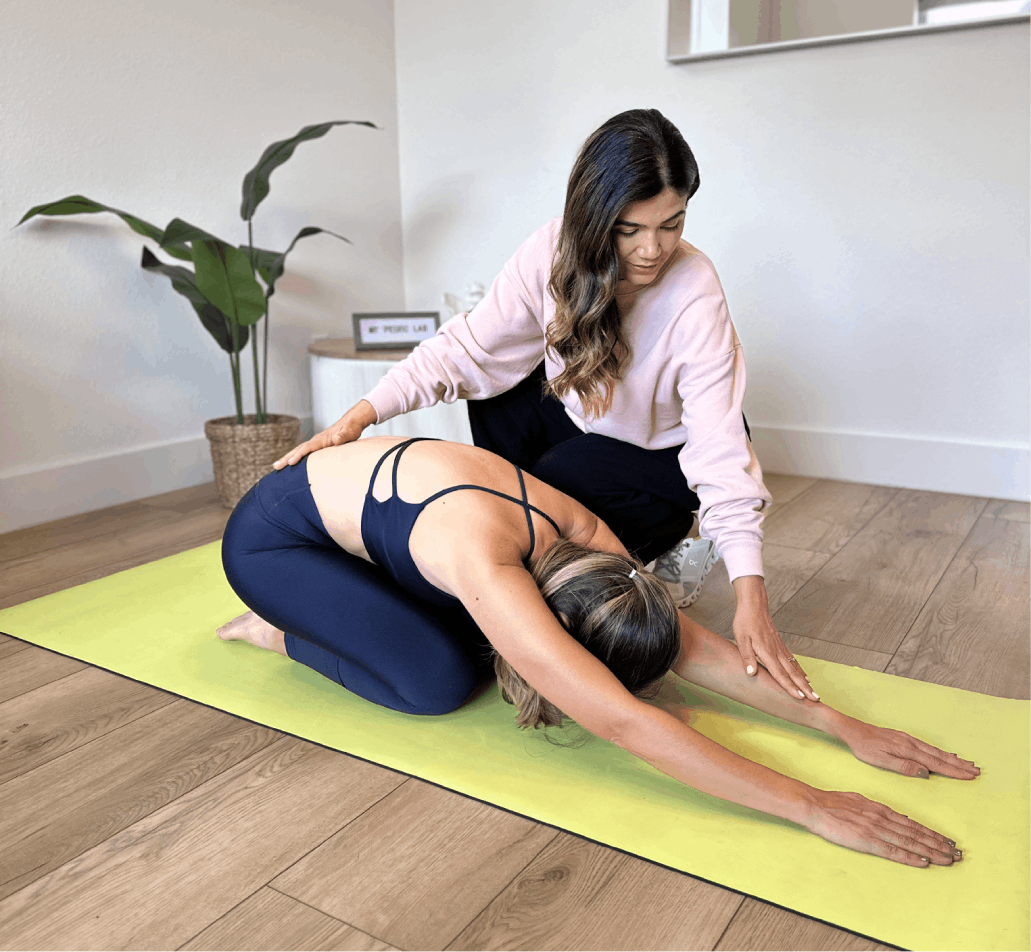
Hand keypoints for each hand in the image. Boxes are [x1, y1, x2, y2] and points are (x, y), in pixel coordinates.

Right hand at [272, 400, 376, 468]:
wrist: (352, 421)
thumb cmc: (352, 428)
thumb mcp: (350, 432)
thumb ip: (343, 435)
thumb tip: (337, 439)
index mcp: (321, 439)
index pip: (307, 448)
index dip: (298, 455)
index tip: (290, 462)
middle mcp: (316, 440)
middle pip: (298, 449)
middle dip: (286, 458)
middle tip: (275, 467)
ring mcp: (316, 443)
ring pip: (299, 451)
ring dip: (288, 458)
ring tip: (277, 467)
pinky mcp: (318, 446)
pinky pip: (304, 452)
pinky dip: (296, 457)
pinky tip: (292, 463)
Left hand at [732, 576, 817, 701]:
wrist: (754, 606)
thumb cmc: (745, 622)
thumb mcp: (741, 639)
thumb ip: (747, 656)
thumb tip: (751, 673)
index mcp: (767, 652)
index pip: (780, 673)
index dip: (790, 687)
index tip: (800, 697)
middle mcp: (777, 651)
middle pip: (792, 673)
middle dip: (804, 688)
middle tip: (816, 700)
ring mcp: (780, 648)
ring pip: (795, 668)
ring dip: (805, 681)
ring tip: (814, 693)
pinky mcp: (780, 645)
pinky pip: (793, 660)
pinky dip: (800, 670)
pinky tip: (804, 677)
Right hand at [803, 788, 961, 866]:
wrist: (816, 806)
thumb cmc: (833, 803)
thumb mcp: (859, 800)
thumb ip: (878, 810)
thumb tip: (897, 817)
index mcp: (881, 809)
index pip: (913, 824)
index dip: (932, 834)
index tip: (948, 842)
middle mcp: (883, 819)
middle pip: (917, 834)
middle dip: (939, 845)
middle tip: (958, 854)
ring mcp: (876, 830)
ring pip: (910, 842)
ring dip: (932, 852)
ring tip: (948, 859)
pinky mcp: (867, 841)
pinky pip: (893, 851)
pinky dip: (911, 857)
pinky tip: (924, 862)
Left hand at [838, 717, 979, 780]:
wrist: (852, 729)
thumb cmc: (864, 747)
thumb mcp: (881, 760)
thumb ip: (904, 767)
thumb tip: (926, 773)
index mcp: (907, 750)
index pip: (935, 763)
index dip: (953, 771)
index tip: (970, 776)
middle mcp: (911, 743)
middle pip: (939, 756)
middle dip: (958, 764)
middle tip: (976, 770)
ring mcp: (908, 739)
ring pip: (935, 750)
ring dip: (952, 758)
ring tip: (966, 763)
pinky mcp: (903, 738)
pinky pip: (927, 746)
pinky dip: (940, 751)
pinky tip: (944, 754)